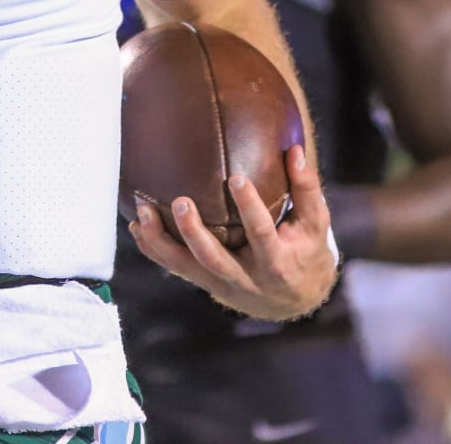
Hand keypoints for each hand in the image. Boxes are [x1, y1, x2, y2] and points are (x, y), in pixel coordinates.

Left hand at [128, 144, 337, 320]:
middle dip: (194, 233)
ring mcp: (221, 283)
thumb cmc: (306, 251)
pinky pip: (174, 267)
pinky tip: (135, 225)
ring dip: (160, 241)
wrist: (294, 299)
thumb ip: (306, 189)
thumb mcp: (315, 225)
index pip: (262, 234)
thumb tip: (293, 150)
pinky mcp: (205, 282)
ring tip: (142, 213)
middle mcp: (245, 277)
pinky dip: (153, 248)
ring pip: (186, 267)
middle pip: (214, 258)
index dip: (250, 208)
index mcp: (276, 262)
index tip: (237, 179)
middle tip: (180, 202)